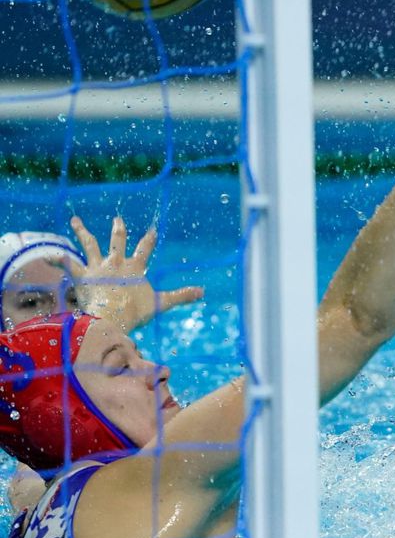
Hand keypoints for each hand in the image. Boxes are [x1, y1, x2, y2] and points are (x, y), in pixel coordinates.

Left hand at [68, 215, 203, 333]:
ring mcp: (97, 267)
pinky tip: (48, 253)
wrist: (113, 317)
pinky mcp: (82, 276)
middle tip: (117, 219)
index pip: (144, 248)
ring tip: (75, 220)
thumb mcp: (161, 303)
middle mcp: (115, 262)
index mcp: (134, 267)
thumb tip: (203, 291)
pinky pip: (67, 264)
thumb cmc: (135, 311)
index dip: (149, 238)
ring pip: (89, 245)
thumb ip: (181, 296)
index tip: (153, 228)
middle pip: (117, 241)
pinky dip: (57, 259)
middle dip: (118, 229)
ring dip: (82, 232)